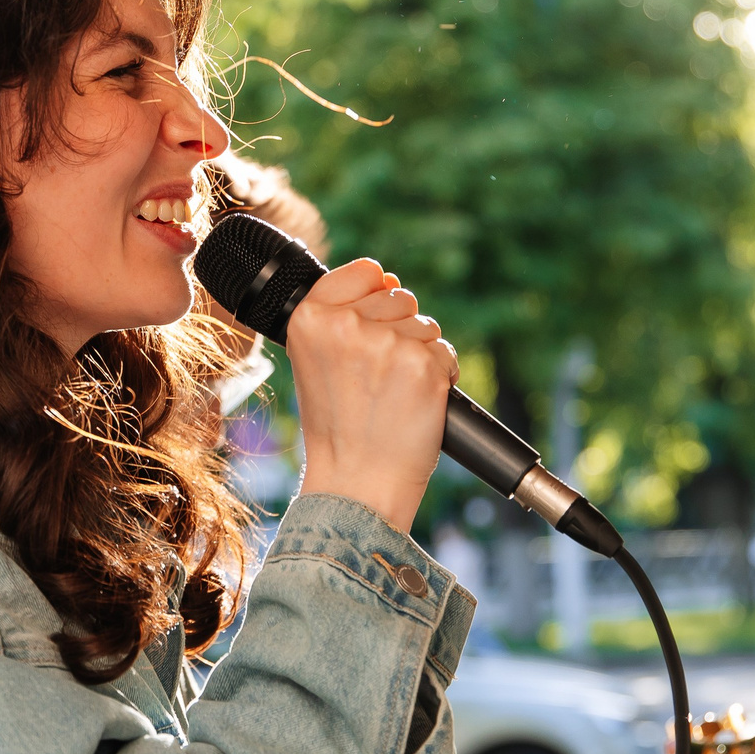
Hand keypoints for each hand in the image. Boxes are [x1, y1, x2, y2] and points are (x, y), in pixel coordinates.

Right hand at [287, 258, 455, 532]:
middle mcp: (345, 325)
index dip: (372, 301)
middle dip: (397, 333)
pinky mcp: (423, 366)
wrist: (355, 482)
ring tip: (392, 395)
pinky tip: (414, 404)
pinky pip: (445, 353)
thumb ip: (343, 313)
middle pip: (399, 297)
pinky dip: (438, 377)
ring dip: (418, 355)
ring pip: (425, 325)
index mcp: (309, 317)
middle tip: (374, 382)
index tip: (360, 339)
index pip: (365, 271)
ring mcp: (385, 344)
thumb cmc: (338, 425)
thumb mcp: (315, 359)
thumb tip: (389, 279)